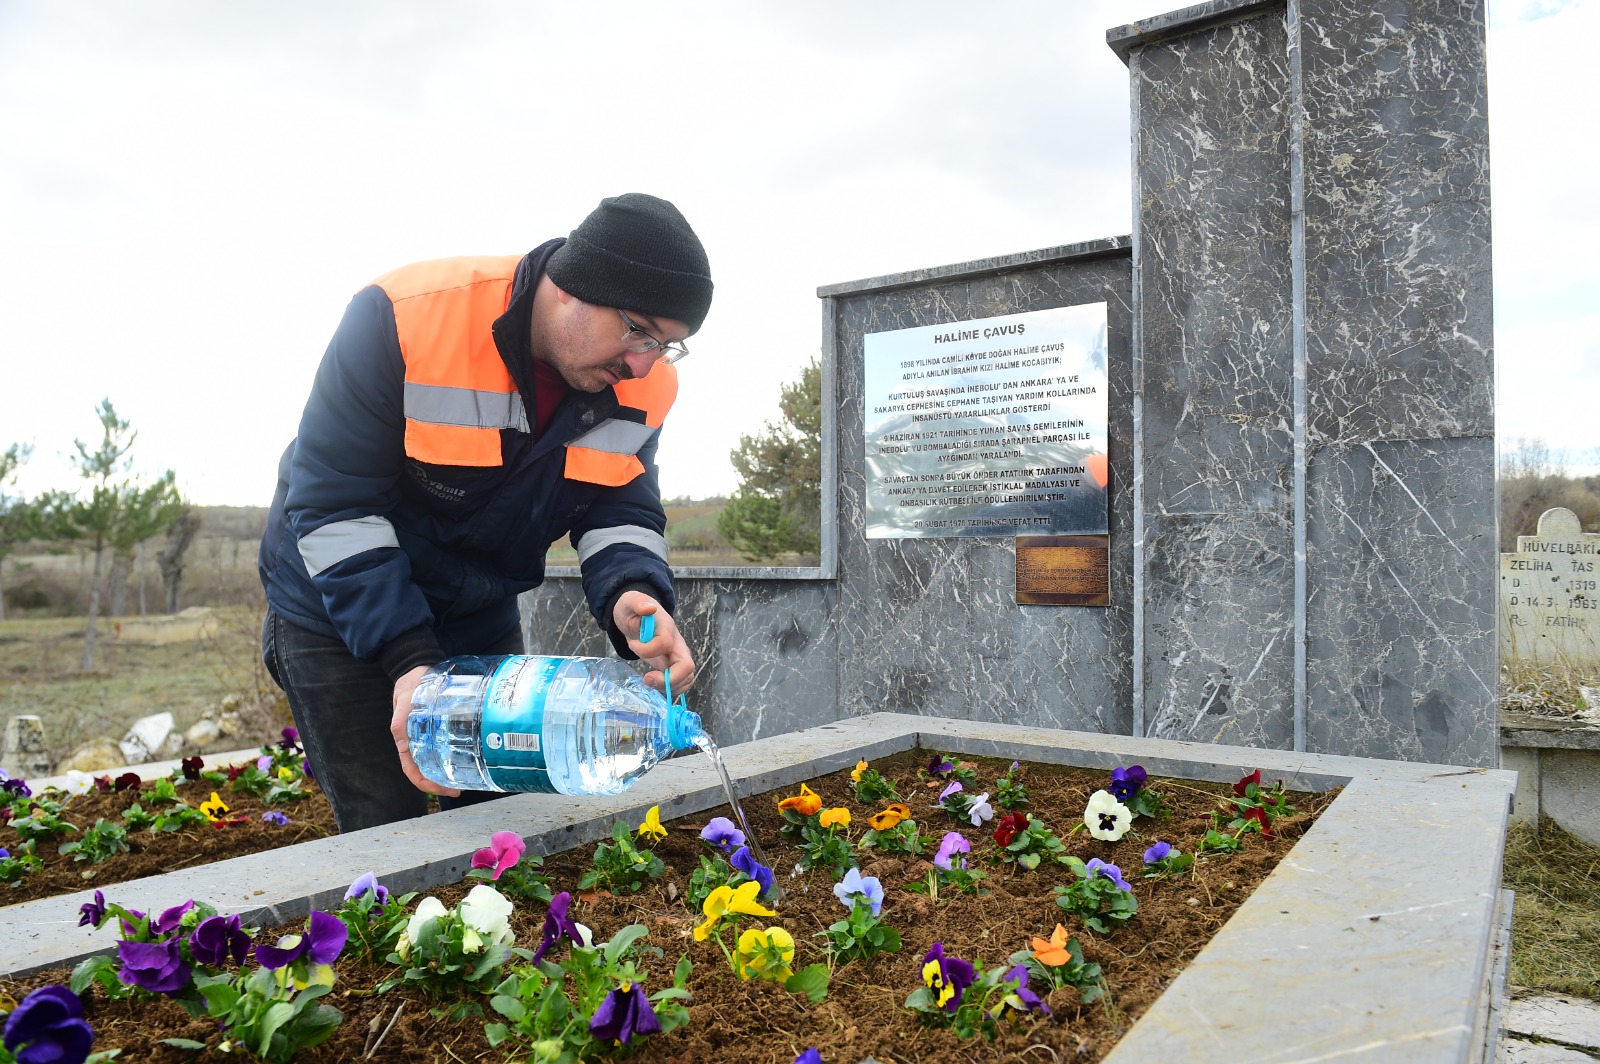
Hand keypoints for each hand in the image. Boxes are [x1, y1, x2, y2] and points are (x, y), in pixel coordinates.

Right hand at [390, 665, 459, 797]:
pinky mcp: (435, 729)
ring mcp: (425, 736)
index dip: (425, 783)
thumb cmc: (409, 684)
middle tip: (458, 789)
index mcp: (404, 739)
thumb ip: (400, 719)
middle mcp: (414, 741)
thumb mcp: (404, 700)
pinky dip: (449, 757)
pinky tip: (463, 759)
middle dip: (439, 784)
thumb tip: (401, 740)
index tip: (443, 789)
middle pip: (424, 771)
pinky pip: (441, 748)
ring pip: (433, 762)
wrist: (415, 668)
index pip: (411, 770)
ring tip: (463, 780)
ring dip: (445, 774)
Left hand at [613, 591, 695, 693]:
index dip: (646, 649)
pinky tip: (654, 683)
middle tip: (646, 679)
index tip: (633, 644)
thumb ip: (639, 603)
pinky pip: (681, 682)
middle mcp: (677, 643)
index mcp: (667, 628)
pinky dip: (670, 689)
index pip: (665, 643)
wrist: (636, 615)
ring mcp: (676, 655)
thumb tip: (649, 608)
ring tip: (649, 681)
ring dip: (668, 687)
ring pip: (687, 678)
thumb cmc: (633, 609)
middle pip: (687, 666)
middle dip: (668, 680)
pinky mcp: (672, 665)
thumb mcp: (631, 601)